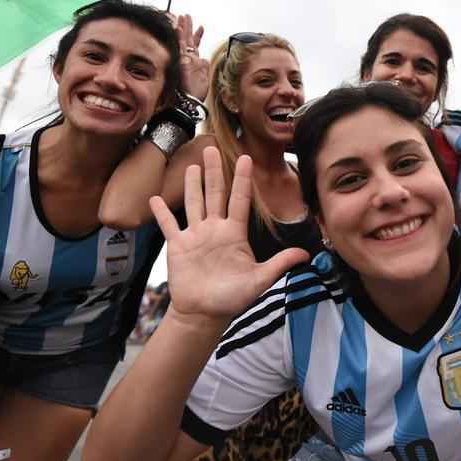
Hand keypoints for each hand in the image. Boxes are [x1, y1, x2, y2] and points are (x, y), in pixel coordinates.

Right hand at [149, 147, 307, 322]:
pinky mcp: (178, 246)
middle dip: (214, 171)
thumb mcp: (259, 280)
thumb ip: (279, 264)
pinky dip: (161, 212)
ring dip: (192, 185)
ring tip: (191, 164)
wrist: (204, 314)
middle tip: (211, 147)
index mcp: (234, 233)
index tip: (245, 158)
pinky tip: (154, 198)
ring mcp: (195, 236)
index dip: (242, 179)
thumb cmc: (232, 299)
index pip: (239, 200)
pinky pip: (168, 225)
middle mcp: (215, 230)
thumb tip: (305, 254)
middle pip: (215, 194)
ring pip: (193, 203)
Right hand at [172, 13, 209, 98]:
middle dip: (187, 28)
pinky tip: (177, 27)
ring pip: (181, 41)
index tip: (201, 26)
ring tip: (182, 16)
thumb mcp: (204, 79)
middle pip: (187, 40)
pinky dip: (177, 36)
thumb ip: (204, 67)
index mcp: (193, 63)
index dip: (198, 36)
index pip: (195, 46)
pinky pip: (178, 47)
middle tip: (186, 16)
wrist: (187, 103)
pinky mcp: (179, 62)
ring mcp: (182, 60)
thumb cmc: (194, 95)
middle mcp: (187, 59)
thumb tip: (204, 59)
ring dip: (182, 28)